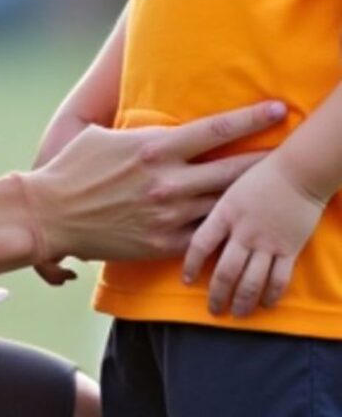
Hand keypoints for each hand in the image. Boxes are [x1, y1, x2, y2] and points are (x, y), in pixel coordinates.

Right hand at [20, 101, 287, 263]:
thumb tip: (158, 128)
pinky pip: (203, 235)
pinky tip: (229, 222)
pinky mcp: (162, 243)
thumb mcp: (102, 135)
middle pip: (231, 170)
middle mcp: (166, 181)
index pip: (214, 130)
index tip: (275, 110)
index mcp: (152, 148)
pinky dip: (218, 227)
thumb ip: (137, 134)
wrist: (50, 213)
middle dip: (261, 160)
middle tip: (282, 154)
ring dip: (243, 196)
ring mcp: (167, 215)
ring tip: (260, 190)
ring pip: (222, 204)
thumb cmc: (72, 168)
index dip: (250, 119)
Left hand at [182, 154, 326, 316]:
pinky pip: (279, 279)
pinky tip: (265, 304)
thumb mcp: (225, 185)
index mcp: (224, 212)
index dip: (190, 264)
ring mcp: (267, 242)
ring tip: (236, 313)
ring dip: (243, 301)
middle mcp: (243, 231)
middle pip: (225, 271)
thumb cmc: (258, 172)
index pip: (200, 244)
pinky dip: (271, 295)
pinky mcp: (289, 249)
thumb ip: (211, 206)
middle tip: (213, 309)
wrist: (297, 171)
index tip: (186, 280)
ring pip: (252, 281)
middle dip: (217, 294)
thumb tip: (188, 218)